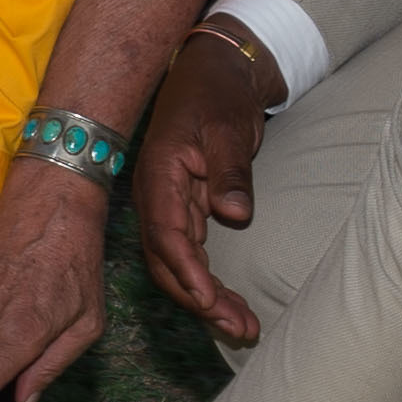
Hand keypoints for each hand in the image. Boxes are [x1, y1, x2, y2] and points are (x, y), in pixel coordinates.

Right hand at [134, 26, 277, 339]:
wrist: (217, 72)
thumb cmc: (219, 94)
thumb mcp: (229, 127)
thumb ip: (231, 171)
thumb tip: (235, 214)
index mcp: (160, 175)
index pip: (166, 233)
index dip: (186, 270)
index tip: (209, 300)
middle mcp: (157, 197)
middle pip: (169, 260)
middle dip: (200, 299)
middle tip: (238, 329)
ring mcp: (170, 206)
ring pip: (181, 264)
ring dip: (208, 299)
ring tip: (244, 329)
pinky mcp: (187, 210)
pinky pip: (193, 255)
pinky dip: (211, 282)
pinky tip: (231, 306)